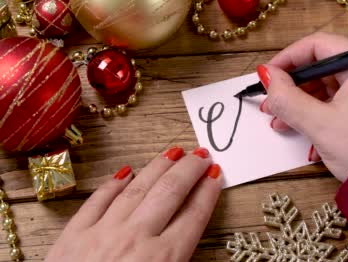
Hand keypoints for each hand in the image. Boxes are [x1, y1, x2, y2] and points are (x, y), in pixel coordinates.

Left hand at [46, 147, 222, 261]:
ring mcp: (103, 233)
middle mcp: (137, 239)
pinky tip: (126, 171)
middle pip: (171, 193)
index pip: (194, 215)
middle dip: (190, 170)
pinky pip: (98, 200)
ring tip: (174, 152)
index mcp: (163, 260)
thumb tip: (189, 245)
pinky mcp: (74, 235)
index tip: (216, 176)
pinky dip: (114, 184)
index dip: (208, 192)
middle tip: (201, 154)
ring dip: (159, 167)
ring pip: (138, 188)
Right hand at [258, 33, 347, 180]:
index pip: (319, 45)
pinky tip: (305, 130)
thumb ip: (287, 97)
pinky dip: (324, 110)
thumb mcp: (318, 124)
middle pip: (325, 64)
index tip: (267, 77)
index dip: (288, 58)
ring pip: (333, 83)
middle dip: (294, 86)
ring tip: (282, 122)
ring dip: (305, 101)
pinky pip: (346, 97)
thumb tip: (266, 75)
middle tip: (272, 104)